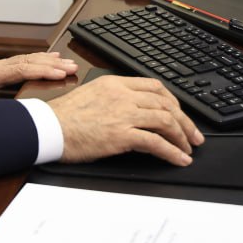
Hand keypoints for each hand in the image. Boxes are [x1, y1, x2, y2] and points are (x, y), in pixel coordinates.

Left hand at [0, 52, 77, 101]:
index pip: (18, 69)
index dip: (40, 70)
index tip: (58, 73)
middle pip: (27, 61)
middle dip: (51, 64)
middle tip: (72, 67)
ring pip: (27, 60)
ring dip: (48, 61)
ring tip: (68, 63)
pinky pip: (23, 62)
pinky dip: (39, 61)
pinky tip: (51, 60)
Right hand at [47, 75, 203, 165]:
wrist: (48, 128)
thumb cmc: (64, 117)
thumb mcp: (91, 95)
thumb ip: (113, 98)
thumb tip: (131, 111)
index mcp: (115, 83)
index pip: (154, 87)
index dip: (173, 101)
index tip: (179, 113)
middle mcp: (123, 95)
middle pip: (165, 104)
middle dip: (185, 121)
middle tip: (194, 135)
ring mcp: (124, 114)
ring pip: (166, 121)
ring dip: (182, 137)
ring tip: (189, 149)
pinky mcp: (122, 135)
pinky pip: (156, 142)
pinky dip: (172, 152)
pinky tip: (179, 159)